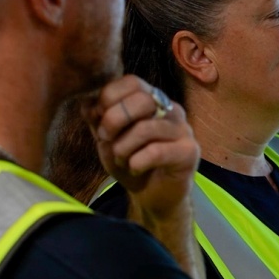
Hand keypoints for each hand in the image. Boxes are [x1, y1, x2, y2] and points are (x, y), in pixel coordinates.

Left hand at [82, 76, 198, 220]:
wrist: (153, 196)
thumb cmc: (131, 162)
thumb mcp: (107, 138)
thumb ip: (98, 118)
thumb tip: (88, 102)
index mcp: (152, 100)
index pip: (132, 82)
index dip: (109, 98)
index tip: (99, 121)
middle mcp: (171, 110)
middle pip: (141, 100)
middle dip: (113, 121)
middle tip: (106, 140)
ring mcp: (183, 130)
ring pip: (146, 128)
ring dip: (123, 148)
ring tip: (122, 160)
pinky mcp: (189, 152)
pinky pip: (156, 152)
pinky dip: (136, 163)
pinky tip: (135, 169)